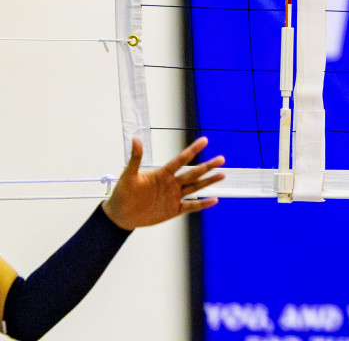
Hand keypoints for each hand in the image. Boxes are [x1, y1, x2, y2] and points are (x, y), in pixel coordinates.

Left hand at [102, 137, 224, 229]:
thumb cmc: (122, 194)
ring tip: (222, 175)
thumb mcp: (127, 176)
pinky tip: (214, 200)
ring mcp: (174, 197)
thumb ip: (135, 159)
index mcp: (162, 173)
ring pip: (195, 187)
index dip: (192, 151)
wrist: (120, 216)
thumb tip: (136, 139)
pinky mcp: (173, 210)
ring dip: (208, 182)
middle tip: (222, 159)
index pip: (180, 160)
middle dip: (207, 166)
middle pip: (193, 173)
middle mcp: (171, 183)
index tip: (204, 141)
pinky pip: (191, 206)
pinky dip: (202, 204)